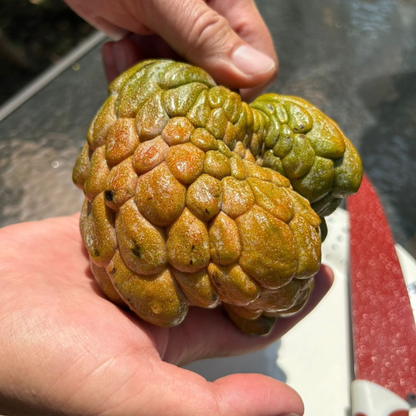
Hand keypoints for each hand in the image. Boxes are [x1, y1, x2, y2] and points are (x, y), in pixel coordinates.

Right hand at [0, 214, 331, 415]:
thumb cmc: (37, 364)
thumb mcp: (129, 394)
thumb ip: (206, 408)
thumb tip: (284, 408)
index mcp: (173, 342)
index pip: (249, 323)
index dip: (290, 302)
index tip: (324, 274)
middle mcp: (162, 302)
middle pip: (230, 273)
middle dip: (266, 249)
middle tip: (300, 221)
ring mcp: (138, 262)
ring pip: (197, 236)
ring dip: (230, 216)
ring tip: (263, 189)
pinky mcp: (114, 231)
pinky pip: (159, 210)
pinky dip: (184, 195)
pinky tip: (205, 176)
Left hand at [63, 0, 277, 100]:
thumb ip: (206, 32)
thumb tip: (256, 72)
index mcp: (229, 5)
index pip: (257, 63)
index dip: (236, 89)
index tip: (203, 97)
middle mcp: (209, 27)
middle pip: (216, 81)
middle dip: (183, 85)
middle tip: (154, 64)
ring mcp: (178, 39)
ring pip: (182, 86)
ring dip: (151, 79)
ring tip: (126, 49)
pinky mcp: (151, 47)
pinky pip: (153, 79)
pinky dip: (132, 74)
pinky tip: (117, 49)